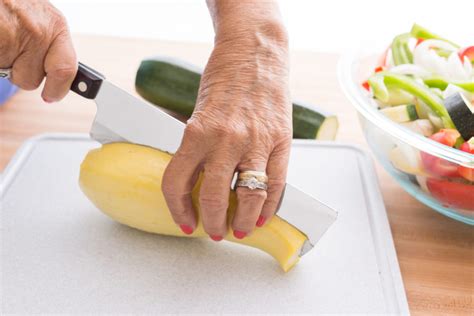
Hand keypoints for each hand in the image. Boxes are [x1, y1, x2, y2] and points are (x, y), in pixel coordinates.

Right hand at [0, 0, 75, 101]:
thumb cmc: (13, 2)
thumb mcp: (39, 16)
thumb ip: (50, 44)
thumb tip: (59, 78)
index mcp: (56, 25)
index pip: (66, 70)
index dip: (58, 89)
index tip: (52, 96)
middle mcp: (39, 32)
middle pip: (32, 80)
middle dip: (20, 73)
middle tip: (12, 51)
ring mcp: (15, 36)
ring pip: (11, 76)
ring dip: (4, 64)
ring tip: (3, 40)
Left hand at [162, 13, 290, 240]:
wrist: (255, 53)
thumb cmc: (225, 78)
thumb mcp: (199, 113)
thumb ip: (199, 148)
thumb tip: (198, 184)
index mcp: (197, 132)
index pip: (178, 183)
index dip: (178, 210)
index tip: (185, 221)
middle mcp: (226, 140)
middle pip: (216, 197)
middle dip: (213, 222)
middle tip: (214, 230)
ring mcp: (257, 141)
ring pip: (250, 196)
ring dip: (244, 221)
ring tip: (241, 229)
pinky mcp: (281, 140)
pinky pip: (277, 183)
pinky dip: (270, 205)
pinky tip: (264, 215)